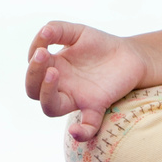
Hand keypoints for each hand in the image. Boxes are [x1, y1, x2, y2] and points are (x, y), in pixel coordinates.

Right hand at [25, 21, 148, 141]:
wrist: (129, 54)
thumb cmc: (99, 45)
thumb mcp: (77, 32)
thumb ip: (59, 29)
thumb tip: (43, 31)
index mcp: (54, 68)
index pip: (33, 69)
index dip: (34, 57)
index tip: (44, 41)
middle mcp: (61, 86)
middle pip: (34, 91)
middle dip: (34, 74)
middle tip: (43, 55)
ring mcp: (77, 97)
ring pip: (51, 107)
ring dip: (47, 93)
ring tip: (53, 73)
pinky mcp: (97, 106)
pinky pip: (87, 126)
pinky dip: (81, 132)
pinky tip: (76, 130)